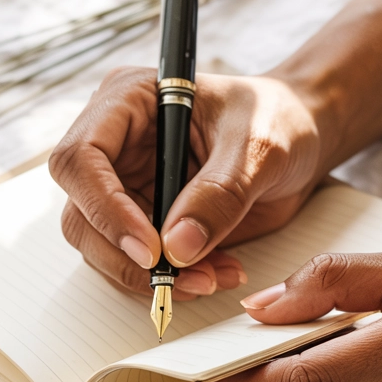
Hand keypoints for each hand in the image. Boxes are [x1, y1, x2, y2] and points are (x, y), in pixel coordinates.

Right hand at [49, 66, 323, 298]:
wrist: (300, 138)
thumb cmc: (278, 119)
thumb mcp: (259, 147)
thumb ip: (220, 193)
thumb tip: (176, 248)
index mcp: (127, 102)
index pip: (81, 159)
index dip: (105, 209)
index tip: (150, 248)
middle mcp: (114, 145)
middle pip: (81, 213)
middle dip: (128, 257)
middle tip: (183, 279)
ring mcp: (124, 186)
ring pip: (104, 248)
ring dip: (152, 276)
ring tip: (212, 277)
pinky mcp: (143, 221)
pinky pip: (137, 263)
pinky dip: (172, 280)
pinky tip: (215, 273)